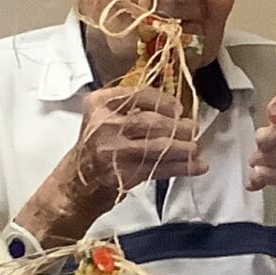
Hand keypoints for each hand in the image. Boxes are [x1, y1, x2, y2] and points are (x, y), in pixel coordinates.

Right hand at [17, 86, 200, 241]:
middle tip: (193, 129)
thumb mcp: (105, 116)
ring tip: (196, 148)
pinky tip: (197, 167)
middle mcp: (105, 124)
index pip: (139, 94)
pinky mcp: (124, 173)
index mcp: (100, 103)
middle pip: (152, 122)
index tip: (178, 108)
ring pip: (159, 146)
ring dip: (183, 148)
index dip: (164, 101)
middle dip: (178, 126)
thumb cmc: (96, 145)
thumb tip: (175, 108)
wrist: (77, 180)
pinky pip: (160, 168)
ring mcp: (114, 150)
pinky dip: (182, 167)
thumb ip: (132, 107)